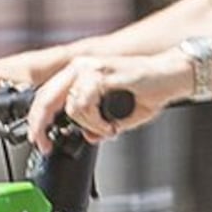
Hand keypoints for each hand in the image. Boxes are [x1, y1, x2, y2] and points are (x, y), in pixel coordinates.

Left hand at [28, 49, 181, 144]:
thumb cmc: (150, 89)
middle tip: (45, 145)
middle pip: (45, 97)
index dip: (38, 121)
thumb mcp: (117, 114)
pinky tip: (111, 124)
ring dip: (88, 126)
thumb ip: (98, 124)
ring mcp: (92, 67)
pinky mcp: (104, 72)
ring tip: (108, 128)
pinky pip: (86, 104)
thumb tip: (87, 136)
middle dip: (41, 126)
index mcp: (80, 73)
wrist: (173, 75)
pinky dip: (97, 121)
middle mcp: (82, 66)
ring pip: (71, 106)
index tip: (40, 141)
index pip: (46, 96)